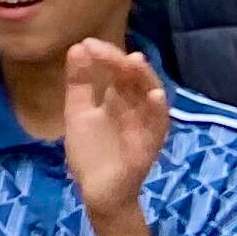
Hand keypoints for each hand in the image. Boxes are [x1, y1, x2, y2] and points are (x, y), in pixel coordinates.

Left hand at [62, 41, 171, 216]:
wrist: (96, 191)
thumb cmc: (91, 151)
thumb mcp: (78, 111)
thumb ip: (79, 83)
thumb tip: (77, 47)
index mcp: (119, 99)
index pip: (118, 71)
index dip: (106, 56)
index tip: (87, 44)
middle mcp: (136, 108)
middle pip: (135, 80)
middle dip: (120, 62)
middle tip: (101, 49)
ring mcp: (144, 126)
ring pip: (152, 98)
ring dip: (145, 79)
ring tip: (135, 61)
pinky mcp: (149, 146)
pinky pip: (159, 128)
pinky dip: (158, 111)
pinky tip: (154, 97)